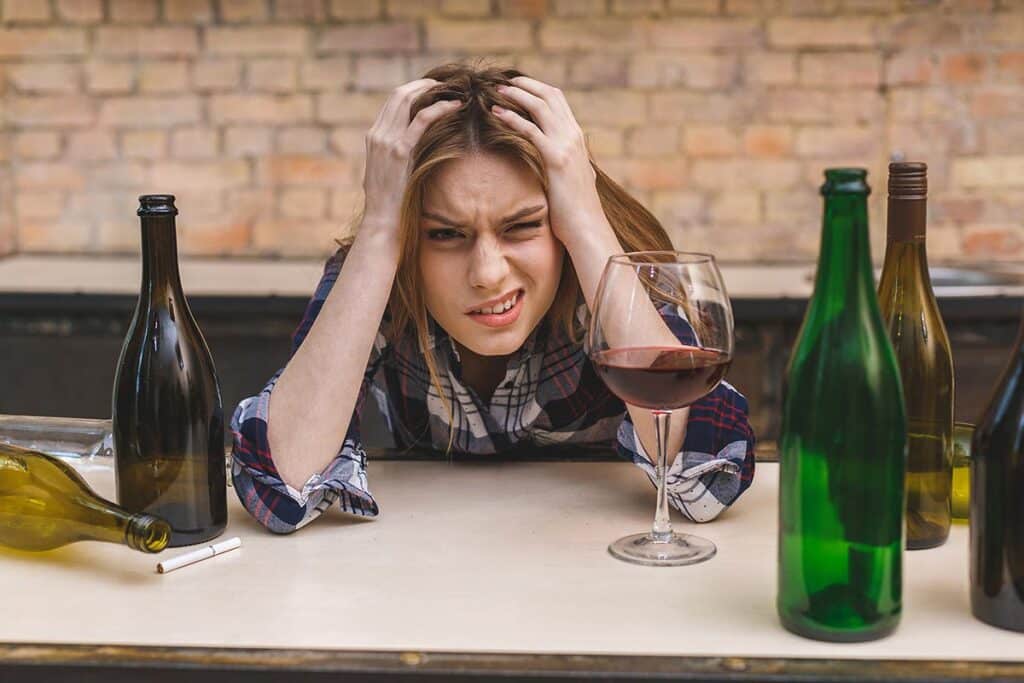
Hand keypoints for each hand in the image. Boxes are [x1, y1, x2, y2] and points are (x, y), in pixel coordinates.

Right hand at [361, 79, 459, 234]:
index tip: (431, 90)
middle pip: (398, 94)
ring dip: (432, 91)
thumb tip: (413, 147)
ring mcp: (386, 140)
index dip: (412, 91)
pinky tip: (455, 106)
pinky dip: (440, 108)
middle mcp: (377, 134)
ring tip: (452, 92)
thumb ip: (396, 153)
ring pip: (408, 99)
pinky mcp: (400, 151)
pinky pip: (421, 119)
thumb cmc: (389, 200)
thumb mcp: (388, 170)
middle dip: (422, 84)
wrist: (381, 217)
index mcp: (373, 136)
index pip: (391, 102)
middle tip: (444, 85)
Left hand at [491, 77, 606, 247]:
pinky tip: (497, 114)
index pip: (558, 101)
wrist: (587, 226)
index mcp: (577, 138)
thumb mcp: (572, 177)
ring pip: (540, 106)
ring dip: (517, 95)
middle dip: (525, 84)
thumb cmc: (576, 208)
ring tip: (497, 90)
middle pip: (550, 96)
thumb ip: (564, 162)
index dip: (537, 89)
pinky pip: (531, 130)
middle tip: (503, 81)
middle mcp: (573, 136)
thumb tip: (556, 161)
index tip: (517, 85)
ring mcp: (566, 145)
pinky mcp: (556, 158)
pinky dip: (513, 118)